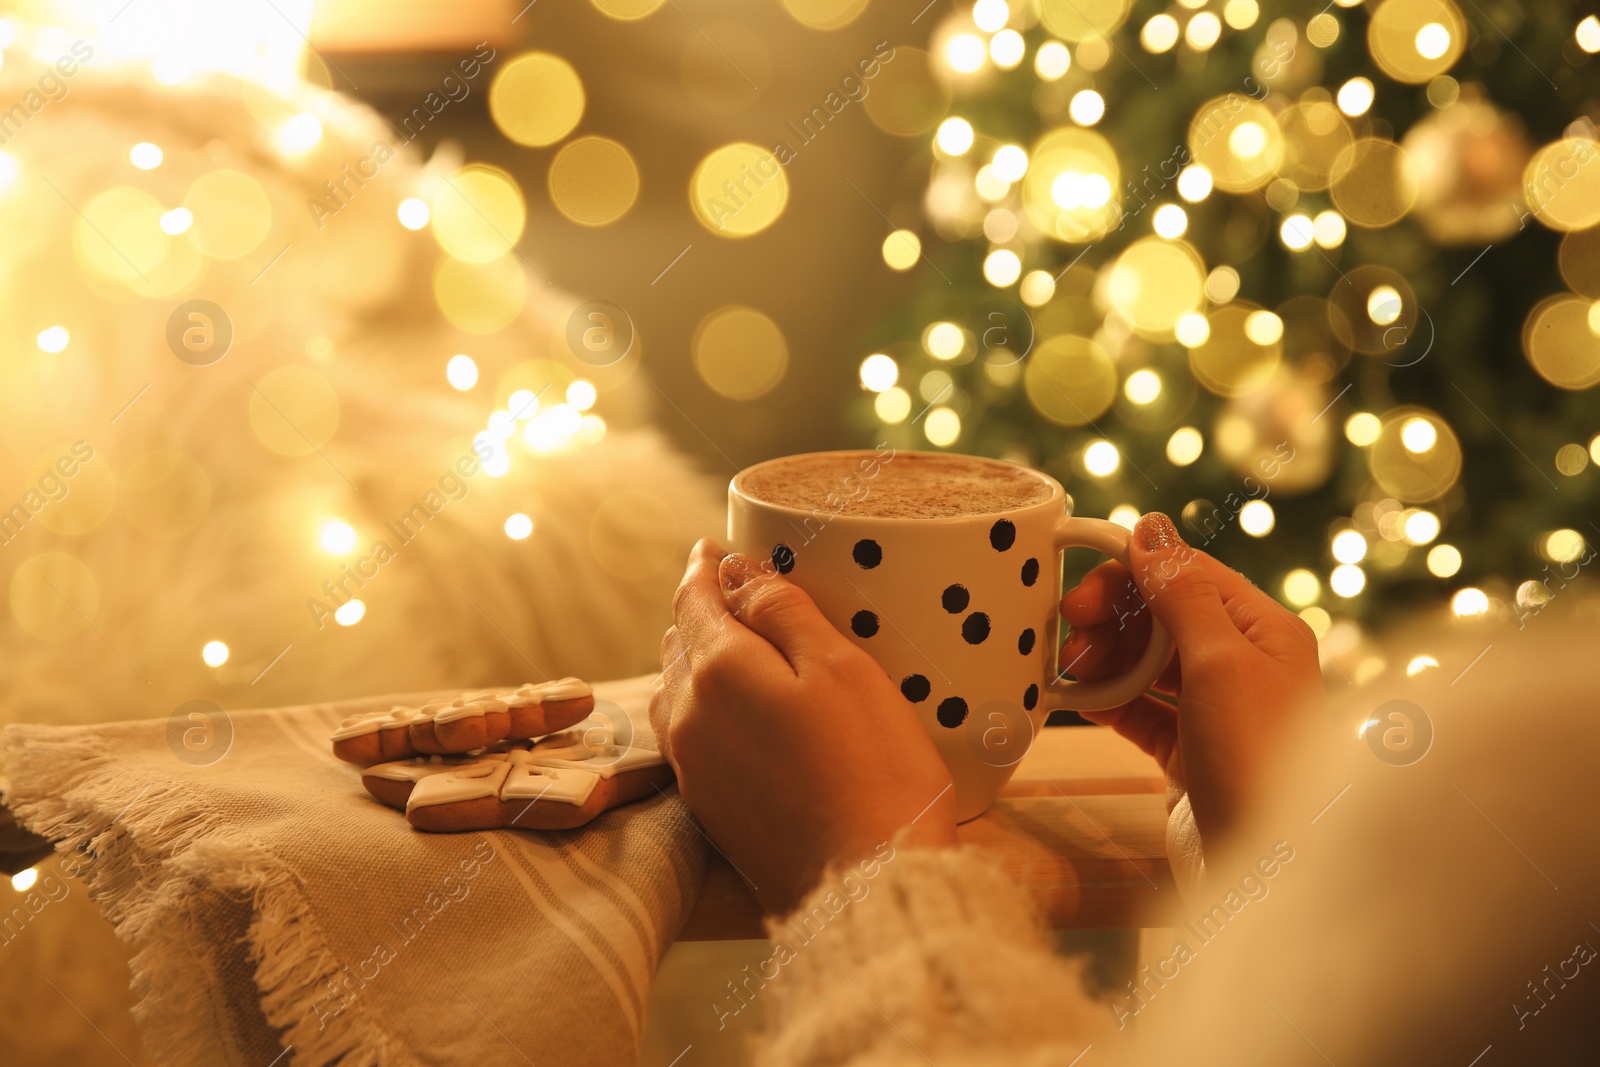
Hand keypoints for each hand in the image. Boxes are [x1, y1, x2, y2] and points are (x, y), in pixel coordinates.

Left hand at [652, 540, 957, 913]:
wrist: (869, 888)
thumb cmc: (874, 770)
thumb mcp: (841, 668)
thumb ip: (783, 611)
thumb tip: (735, 571)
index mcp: (718, 670)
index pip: (694, 598)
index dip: (706, 568)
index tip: (715, 549)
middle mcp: (688, 716)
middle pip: (679, 642)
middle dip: (702, 610)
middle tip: (736, 591)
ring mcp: (693, 767)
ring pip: (678, 691)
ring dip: (698, 659)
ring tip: (733, 645)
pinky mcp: (709, 809)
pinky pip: (689, 736)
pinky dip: (703, 707)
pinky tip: (733, 713)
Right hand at [1060, 513, 1324, 843]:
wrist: (1267, 868)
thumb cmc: (1256, 757)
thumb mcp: (1219, 662)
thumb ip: (1179, 592)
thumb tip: (1150, 527)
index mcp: (1264, 630)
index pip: (1187, 574)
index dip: (1130, 571)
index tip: (1077, 586)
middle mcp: (1242, 662)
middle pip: (1161, 614)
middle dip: (1112, 616)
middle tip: (1068, 629)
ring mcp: (1213, 708)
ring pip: (1144, 661)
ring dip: (1103, 657)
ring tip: (1068, 669)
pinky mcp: (1187, 751)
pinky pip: (1137, 709)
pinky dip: (1105, 699)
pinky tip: (1074, 698)